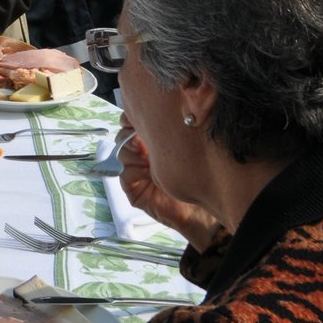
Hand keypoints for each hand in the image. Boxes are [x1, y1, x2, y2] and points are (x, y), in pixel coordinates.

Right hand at [117, 114, 221, 250]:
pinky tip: (148, 173)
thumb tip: (162, 112)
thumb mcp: (185, 150)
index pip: (132, 124)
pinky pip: (124, 175)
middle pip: (123, 136)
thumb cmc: (197, 177)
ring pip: (121, 154)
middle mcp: (141, 155)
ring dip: (132, 153)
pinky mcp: (134, 190)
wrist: (201, 210)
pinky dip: (133, 171)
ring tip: (148, 158)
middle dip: (130, 134)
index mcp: (152, 142)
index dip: (130, 119)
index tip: (137, 116)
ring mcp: (136, 172)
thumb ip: (172, 133)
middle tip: (142, 138)